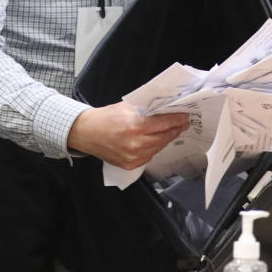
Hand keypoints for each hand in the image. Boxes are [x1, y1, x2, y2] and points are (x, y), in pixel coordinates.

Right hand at [66, 102, 189, 168]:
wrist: (86, 133)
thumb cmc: (105, 118)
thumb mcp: (126, 107)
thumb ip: (145, 109)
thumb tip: (164, 108)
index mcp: (135, 126)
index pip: (164, 123)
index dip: (177, 120)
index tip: (185, 117)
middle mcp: (135, 143)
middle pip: (164, 137)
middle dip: (175, 129)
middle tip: (183, 123)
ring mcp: (133, 156)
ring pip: (159, 148)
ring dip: (167, 139)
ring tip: (172, 131)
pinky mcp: (130, 164)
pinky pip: (149, 156)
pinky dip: (155, 148)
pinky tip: (157, 141)